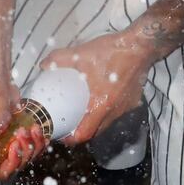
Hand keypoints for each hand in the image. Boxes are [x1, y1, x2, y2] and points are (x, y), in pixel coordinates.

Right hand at [0, 87, 45, 179]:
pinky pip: (34, 147)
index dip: (11, 163)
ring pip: (28, 156)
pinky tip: (38, 132)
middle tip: (21, 132)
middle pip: (17, 165)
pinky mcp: (20, 138)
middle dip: (23, 149)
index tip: (13, 146)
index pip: (0, 173)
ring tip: (30, 128)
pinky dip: (39, 140)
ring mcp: (9, 146)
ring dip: (33, 143)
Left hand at [39, 31, 154, 144]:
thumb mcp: (80, 53)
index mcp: (101, 105)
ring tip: (83, 112)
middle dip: (82, 131)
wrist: (140, 46)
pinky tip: (101, 97)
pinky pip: (118, 111)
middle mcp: (115, 111)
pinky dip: (107, 110)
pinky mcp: (134, 100)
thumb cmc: (111, 52)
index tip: (62, 135)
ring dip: (95, 121)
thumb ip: (59, 59)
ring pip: (108, 122)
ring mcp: (126, 107)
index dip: (71, 139)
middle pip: (96, 131)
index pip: (85, 133)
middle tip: (69, 124)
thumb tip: (43, 65)